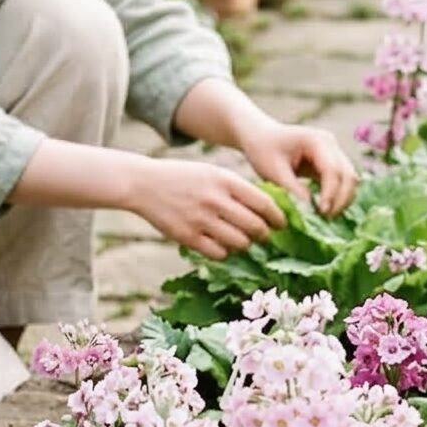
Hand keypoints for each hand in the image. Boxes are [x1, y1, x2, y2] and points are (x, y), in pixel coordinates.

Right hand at [125, 157, 284, 259]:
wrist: (144, 183)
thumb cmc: (184, 178)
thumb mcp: (213, 173)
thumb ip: (238, 189)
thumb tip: (268, 208)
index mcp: (225, 180)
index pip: (263, 203)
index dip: (277, 217)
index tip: (281, 224)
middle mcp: (215, 200)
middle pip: (255, 226)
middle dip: (265, 235)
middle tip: (266, 237)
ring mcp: (201, 220)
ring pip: (240, 243)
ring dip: (246, 245)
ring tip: (244, 242)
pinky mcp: (188, 237)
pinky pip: (219, 253)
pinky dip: (226, 252)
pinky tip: (223, 246)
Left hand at [238, 116, 357, 214]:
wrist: (260, 136)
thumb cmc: (263, 150)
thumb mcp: (273, 171)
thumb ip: (293, 190)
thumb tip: (310, 210)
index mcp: (318, 140)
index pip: (333, 170)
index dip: (330, 193)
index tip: (321, 213)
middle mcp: (331, 144)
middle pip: (348, 175)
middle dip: (340, 199)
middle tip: (326, 219)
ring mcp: (334, 153)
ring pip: (350, 179)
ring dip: (342, 199)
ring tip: (326, 217)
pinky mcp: (331, 163)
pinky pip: (342, 182)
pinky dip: (338, 197)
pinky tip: (325, 211)